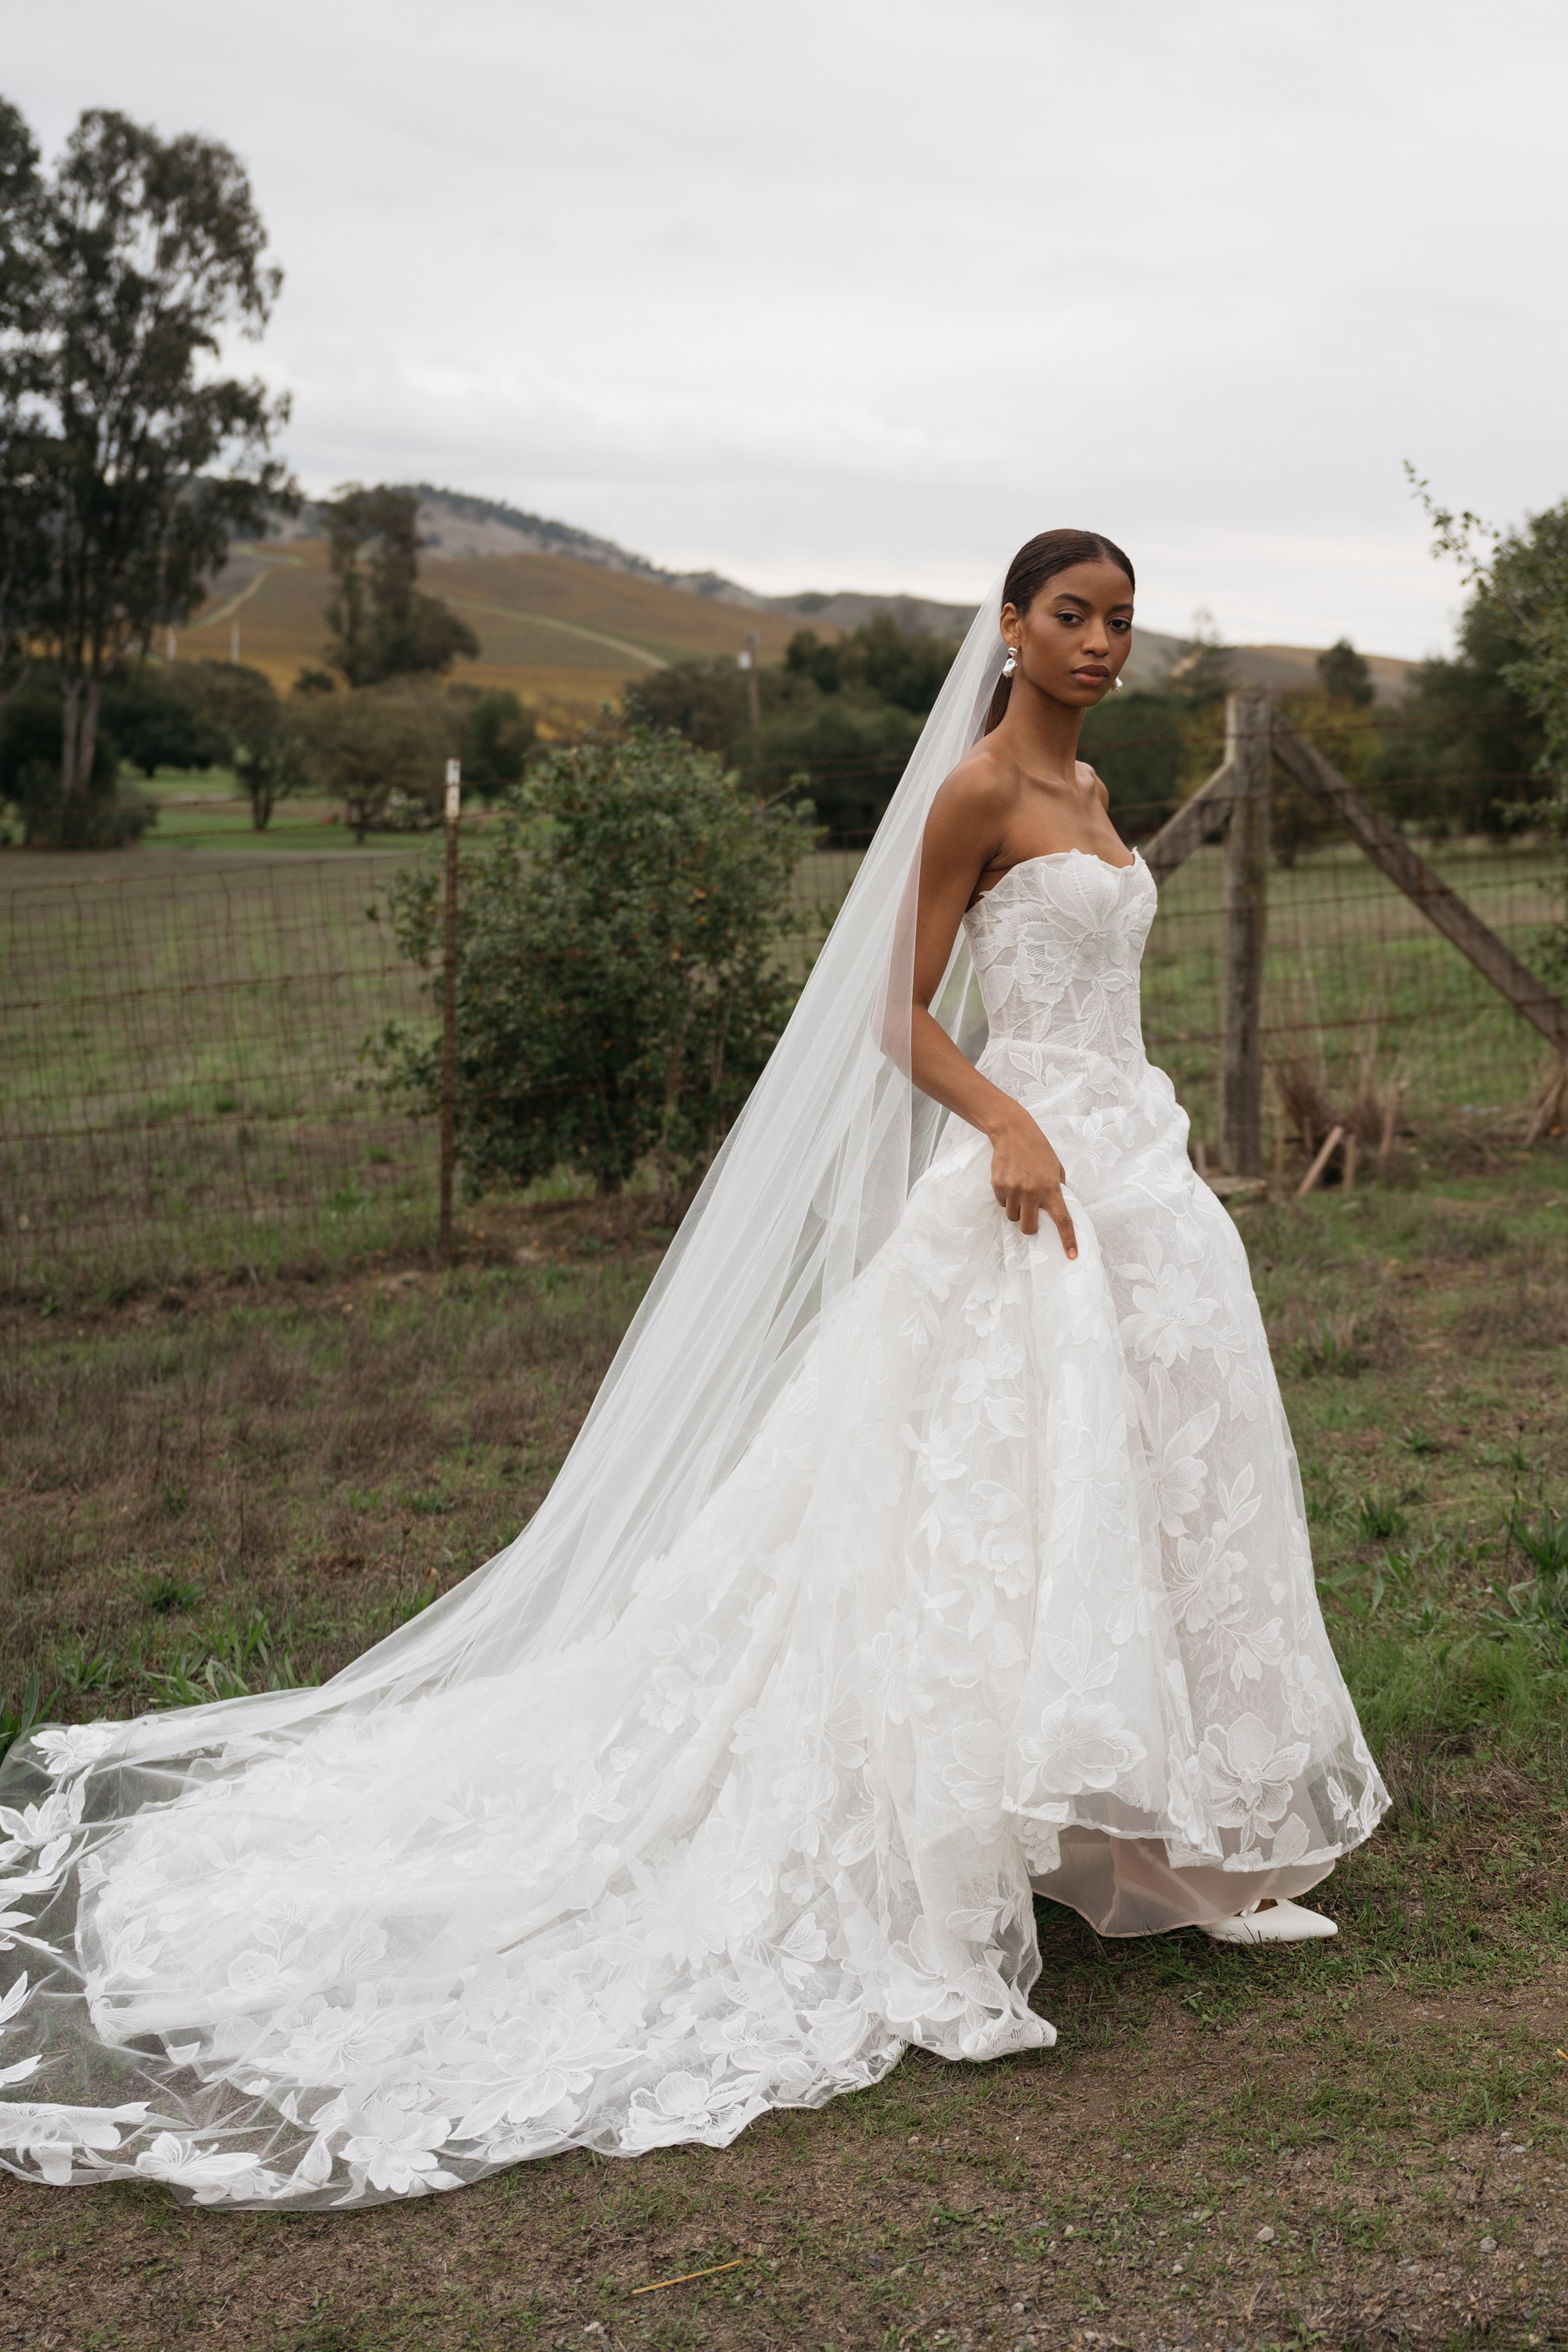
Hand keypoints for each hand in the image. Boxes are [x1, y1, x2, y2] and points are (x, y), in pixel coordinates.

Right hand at [987, 1108, 1077, 1257]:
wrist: (1013, 1132)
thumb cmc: (1038, 1150)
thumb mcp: (1056, 1168)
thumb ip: (1058, 1189)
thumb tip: (1057, 1209)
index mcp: (1051, 1188)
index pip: (1062, 1219)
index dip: (1068, 1240)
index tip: (1072, 1256)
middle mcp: (1032, 1191)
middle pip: (1029, 1227)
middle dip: (1029, 1226)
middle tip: (1030, 1214)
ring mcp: (1013, 1189)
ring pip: (1013, 1217)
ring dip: (1016, 1210)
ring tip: (1019, 1189)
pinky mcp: (998, 1185)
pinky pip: (1001, 1203)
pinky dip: (1005, 1198)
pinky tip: (1009, 1181)